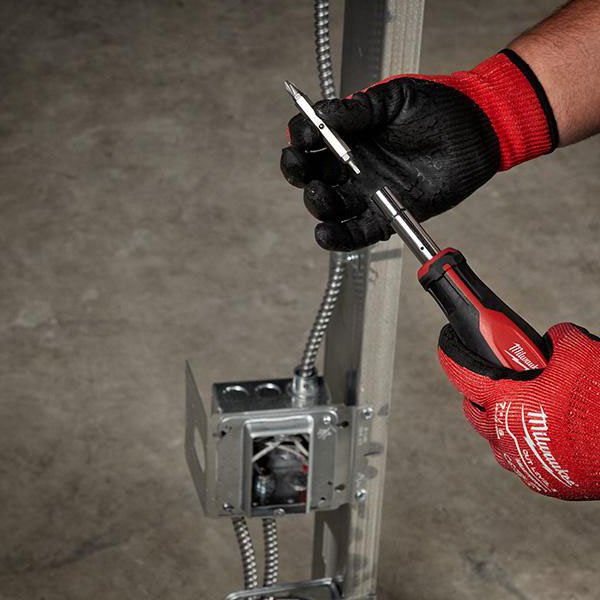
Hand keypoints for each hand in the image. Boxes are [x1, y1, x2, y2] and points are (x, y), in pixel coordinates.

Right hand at [281, 50, 555, 250]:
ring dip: (317, 203)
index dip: (300, 138)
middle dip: (298, 171)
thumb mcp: (394, 98)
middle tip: (301, 166)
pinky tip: (325, 233)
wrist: (478, 131)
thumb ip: (359, 109)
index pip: (311, 139)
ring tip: (319, 193)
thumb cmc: (438, 109)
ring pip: (330, 206)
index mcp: (350, 135)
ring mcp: (369, 192)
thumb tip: (323, 114)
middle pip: (311, 175)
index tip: (303, 135)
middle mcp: (354, 165)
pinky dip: (340, 237)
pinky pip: (358, 231)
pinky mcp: (387, 215)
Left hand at [439, 322, 599, 499]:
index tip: (448, 348)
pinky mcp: (542, 483)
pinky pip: (522, 460)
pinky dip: (527, 445)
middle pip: (474, 411)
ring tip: (526, 409)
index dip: (453, 357)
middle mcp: (504, 434)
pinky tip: (546, 434)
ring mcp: (521, 462)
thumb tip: (550, 343)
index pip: (462, 373)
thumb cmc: (598, 400)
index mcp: (504, 401)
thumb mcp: (578, 353)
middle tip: (499, 382)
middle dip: (481, 396)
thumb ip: (555, 342)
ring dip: (503, 423)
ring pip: (498, 439)